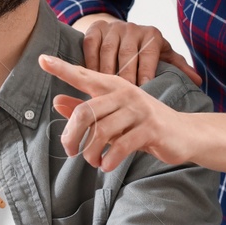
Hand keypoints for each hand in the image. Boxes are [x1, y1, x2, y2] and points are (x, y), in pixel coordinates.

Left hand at [41, 54, 191, 171]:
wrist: (183, 134)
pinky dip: (109, 159)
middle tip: (70, 151)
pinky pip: (120, 145)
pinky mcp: (151, 128)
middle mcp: (126, 93)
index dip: (62, 69)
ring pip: (101, 130)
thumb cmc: (143, 124)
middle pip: (85, 111)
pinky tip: (107, 165)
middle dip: (72, 136)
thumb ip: (87, 109)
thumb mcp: (114, 116)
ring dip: (90, 152)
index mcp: (114, 87)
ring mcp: (139, 110)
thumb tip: (56, 101)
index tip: (42, 59)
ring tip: (93, 161)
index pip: (84, 76)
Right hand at [77, 15, 201, 86]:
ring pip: (108, 50)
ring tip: (106, 92)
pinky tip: (92, 78)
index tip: (143, 88)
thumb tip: (198, 80)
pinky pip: (91, 45)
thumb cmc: (145, 51)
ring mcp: (113, 27)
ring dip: (106, 72)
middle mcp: (133, 28)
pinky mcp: (96, 28)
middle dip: (125, 75)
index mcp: (152, 35)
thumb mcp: (162, 56)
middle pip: (127, 53)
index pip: (149, 53)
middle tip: (123, 96)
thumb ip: (178, 67)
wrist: (120, 32)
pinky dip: (90, 62)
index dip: (145, 70)